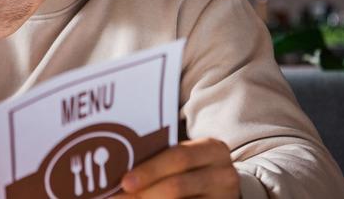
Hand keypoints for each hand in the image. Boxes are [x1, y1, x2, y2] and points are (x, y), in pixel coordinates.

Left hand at [111, 138, 239, 198]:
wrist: (221, 183)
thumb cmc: (192, 166)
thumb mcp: (186, 156)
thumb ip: (161, 158)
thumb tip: (122, 173)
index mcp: (212, 149)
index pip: (179, 157)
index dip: (150, 170)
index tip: (125, 182)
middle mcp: (223, 174)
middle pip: (179, 185)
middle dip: (145, 193)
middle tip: (119, 198)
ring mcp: (224, 196)